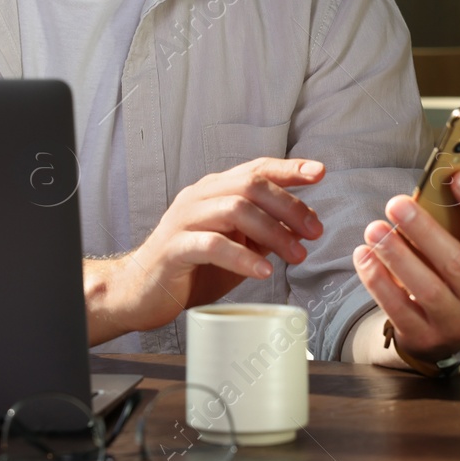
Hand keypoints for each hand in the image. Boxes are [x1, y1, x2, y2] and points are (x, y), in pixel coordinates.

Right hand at [86, 157, 325, 344]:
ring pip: (234, 209)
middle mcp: (199, 197)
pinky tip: (263, 272)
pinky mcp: (174, 248)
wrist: (140, 291)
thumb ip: (262, 231)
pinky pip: (212, 245)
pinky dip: (242, 257)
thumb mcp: (235, 245)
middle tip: (314, 231)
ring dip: (273, 232)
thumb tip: (302, 223)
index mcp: (214, 191)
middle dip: (289, 206)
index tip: (319, 172)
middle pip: (250, 185)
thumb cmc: (190, 267)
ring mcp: (184, 220)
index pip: (255, 169)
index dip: (288, 168)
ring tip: (297, 255)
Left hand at [352, 171, 459, 361]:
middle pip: (455, 263)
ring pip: (425, 288)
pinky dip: (378, 281)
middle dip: (424, 230)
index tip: (458, 177)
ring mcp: (455, 322)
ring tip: (375, 229)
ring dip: (397, 255)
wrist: (450, 339)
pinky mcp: (424, 336)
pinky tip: (365, 255)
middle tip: (396, 203)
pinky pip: (398, 308)